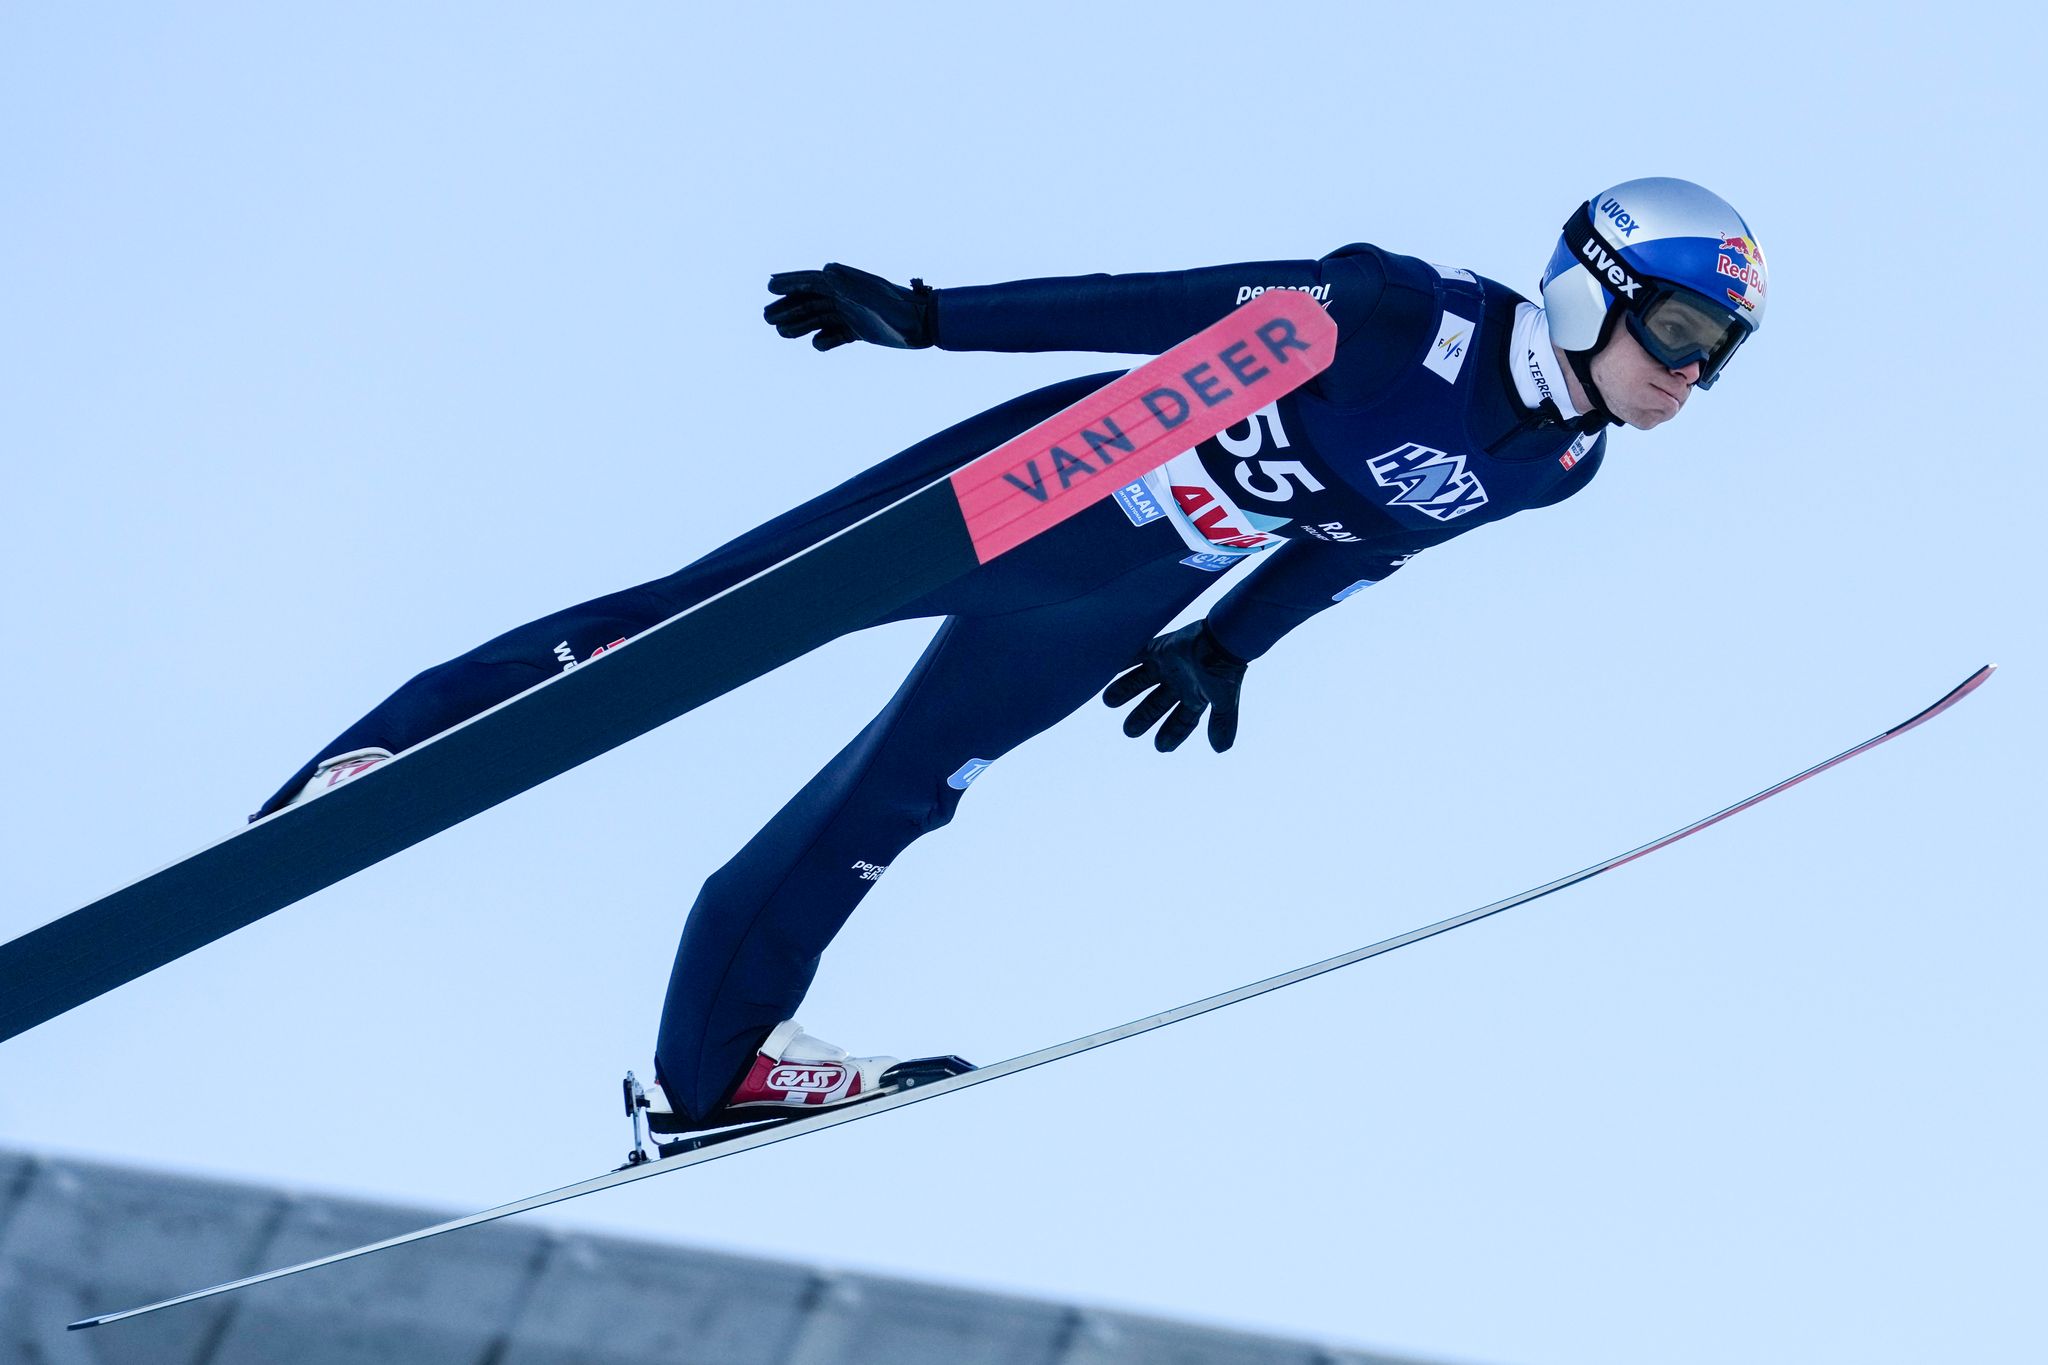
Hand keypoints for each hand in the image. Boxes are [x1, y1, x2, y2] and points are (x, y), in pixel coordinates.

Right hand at [763, 264, 934, 350]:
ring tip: (780, 333)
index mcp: (846, 284)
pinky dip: (826, 340)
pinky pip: (837, 334)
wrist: (925, 325)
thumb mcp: (874, 295)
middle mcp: (847, 296)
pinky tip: (817, 345)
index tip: (769, 286)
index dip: (790, 282)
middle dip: (788, 307)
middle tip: (766, 318)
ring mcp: (854, 313)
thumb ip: (850, 284)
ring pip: (820, 318)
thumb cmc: (900, 309)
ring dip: (800, 324)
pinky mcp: (862, 330)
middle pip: (810, 300)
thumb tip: (824, 269)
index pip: (812, 281)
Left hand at [1101, 621, 1247, 752]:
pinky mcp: (1158, 648)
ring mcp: (1167, 666)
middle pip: (1155, 704)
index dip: (1172, 734)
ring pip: (1140, 682)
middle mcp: (1179, 682)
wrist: (1222, 638)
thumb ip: (1222, 723)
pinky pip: (1135, 656)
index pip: (1182, 721)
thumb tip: (1221, 750)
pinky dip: (1121, 663)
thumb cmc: (1224, 670)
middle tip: (1129, 731)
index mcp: (1195, 697)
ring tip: (1109, 701)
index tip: (1160, 747)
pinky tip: (1106, 671)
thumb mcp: (1224, 701)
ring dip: (1125, 691)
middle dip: (1142, 717)